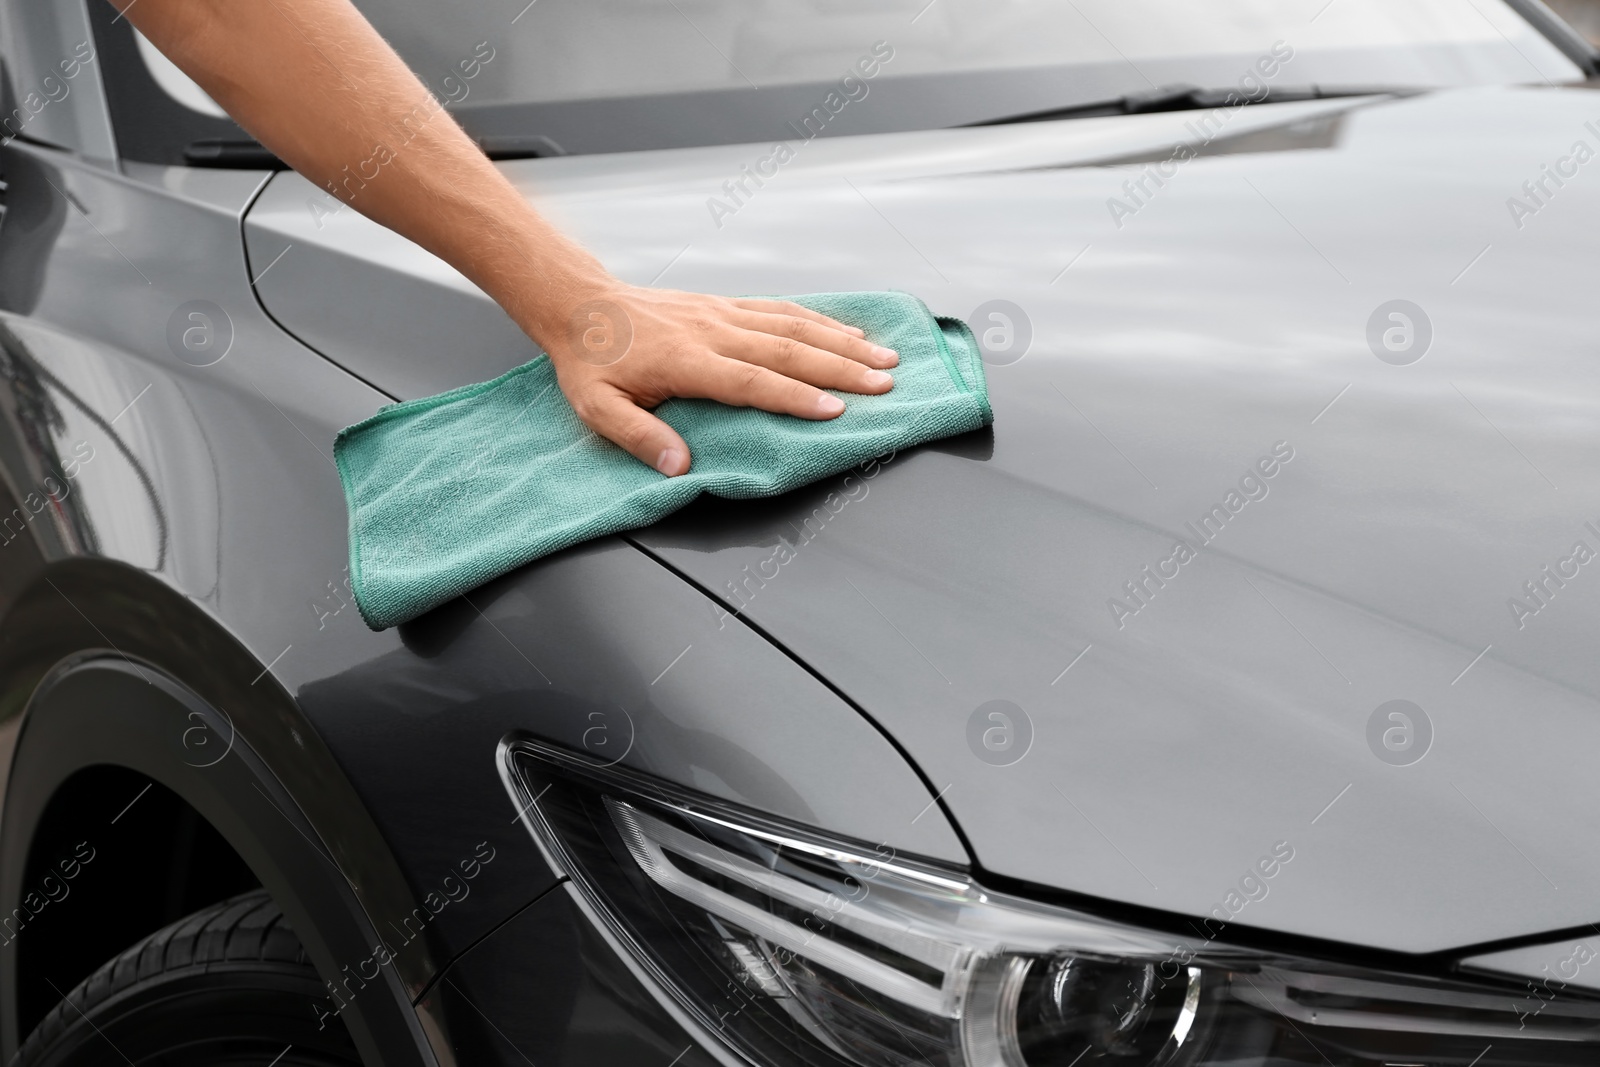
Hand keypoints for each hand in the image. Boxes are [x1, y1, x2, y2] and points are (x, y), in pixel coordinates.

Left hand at [541, 284, 898, 475]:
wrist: (583, 304)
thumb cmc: (592, 361)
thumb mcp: (597, 408)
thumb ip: (639, 437)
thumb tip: (678, 466)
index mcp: (685, 360)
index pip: (750, 380)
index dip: (793, 396)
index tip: (834, 409)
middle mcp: (713, 331)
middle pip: (787, 350)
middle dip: (841, 368)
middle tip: (884, 384)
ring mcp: (724, 314)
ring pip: (794, 326)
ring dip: (843, 343)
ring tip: (884, 359)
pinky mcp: (728, 306)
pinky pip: (783, 310)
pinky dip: (822, 320)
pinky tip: (851, 332)